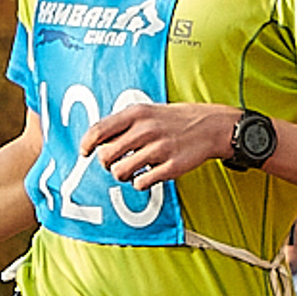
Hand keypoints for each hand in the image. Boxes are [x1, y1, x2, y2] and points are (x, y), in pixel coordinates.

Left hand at [80, 99, 234, 191]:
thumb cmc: (172, 120)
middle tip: (116, 163)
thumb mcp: (147, 112)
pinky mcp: (171, 166)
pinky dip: (139, 183)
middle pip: (106, 156)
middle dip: (106, 164)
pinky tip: (147, 176)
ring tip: (132, 171)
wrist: (211, 126)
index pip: (98, 131)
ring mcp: (159, 148)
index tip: (85, 152)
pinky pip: (141, 183)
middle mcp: (146, 130)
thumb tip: (94, 143)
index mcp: (137, 113)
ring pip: (120, 172)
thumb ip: (121, 124)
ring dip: (122, 176)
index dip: (86, 145)